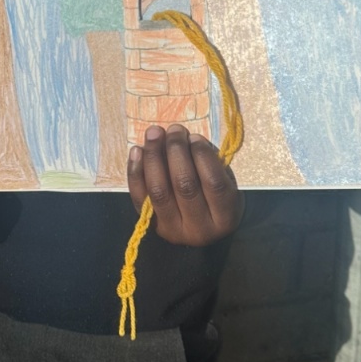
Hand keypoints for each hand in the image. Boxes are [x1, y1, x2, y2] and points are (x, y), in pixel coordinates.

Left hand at [127, 125, 243, 245]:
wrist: (200, 231)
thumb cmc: (215, 199)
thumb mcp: (225, 184)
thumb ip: (209, 163)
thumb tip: (184, 139)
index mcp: (224, 217)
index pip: (213, 182)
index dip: (202, 155)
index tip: (194, 137)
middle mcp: (199, 228)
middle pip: (184, 184)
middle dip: (176, 150)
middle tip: (174, 130)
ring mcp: (172, 230)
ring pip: (159, 190)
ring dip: (154, 157)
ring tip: (154, 133)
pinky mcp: (151, 225)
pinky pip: (139, 197)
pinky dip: (135, 171)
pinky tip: (137, 150)